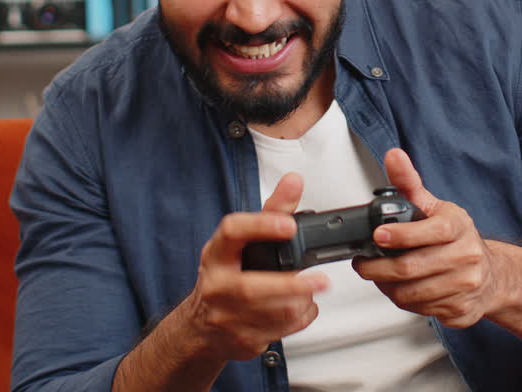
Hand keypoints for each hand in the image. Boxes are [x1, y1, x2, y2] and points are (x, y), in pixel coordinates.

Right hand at [177, 173, 328, 360]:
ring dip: (301, 301)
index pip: (232, 232)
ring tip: (310, 289)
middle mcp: (218, 286)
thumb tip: (293, 181)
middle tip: (320, 279)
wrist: (201, 327)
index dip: (260, 226)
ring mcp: (228, 317)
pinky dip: (301, 318)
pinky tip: (303, 307)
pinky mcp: (243, 340)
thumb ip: (271, 211)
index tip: (289, 225)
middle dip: (291, 285)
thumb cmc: (224, 277)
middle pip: (253, 287)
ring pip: (274, 313)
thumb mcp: (240, 242)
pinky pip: (282, 330)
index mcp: (216, 254)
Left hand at [353, 148, 506, 327]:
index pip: (430, 231)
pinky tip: (403, 289)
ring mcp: (466, 285)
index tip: (379, 236)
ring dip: (388, 287)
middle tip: (363, 264)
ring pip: (412, 292)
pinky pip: (420, 310)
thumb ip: (409, 183)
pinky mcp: (461, 310)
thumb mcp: (435, 208)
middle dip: (378, 268)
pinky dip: (404, 301)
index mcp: (459, 226)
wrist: (491, 276)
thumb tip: (394, 156)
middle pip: (412, 267)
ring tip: (381, 276)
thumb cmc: (457, 239)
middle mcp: (467, 256)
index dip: (401, 235)